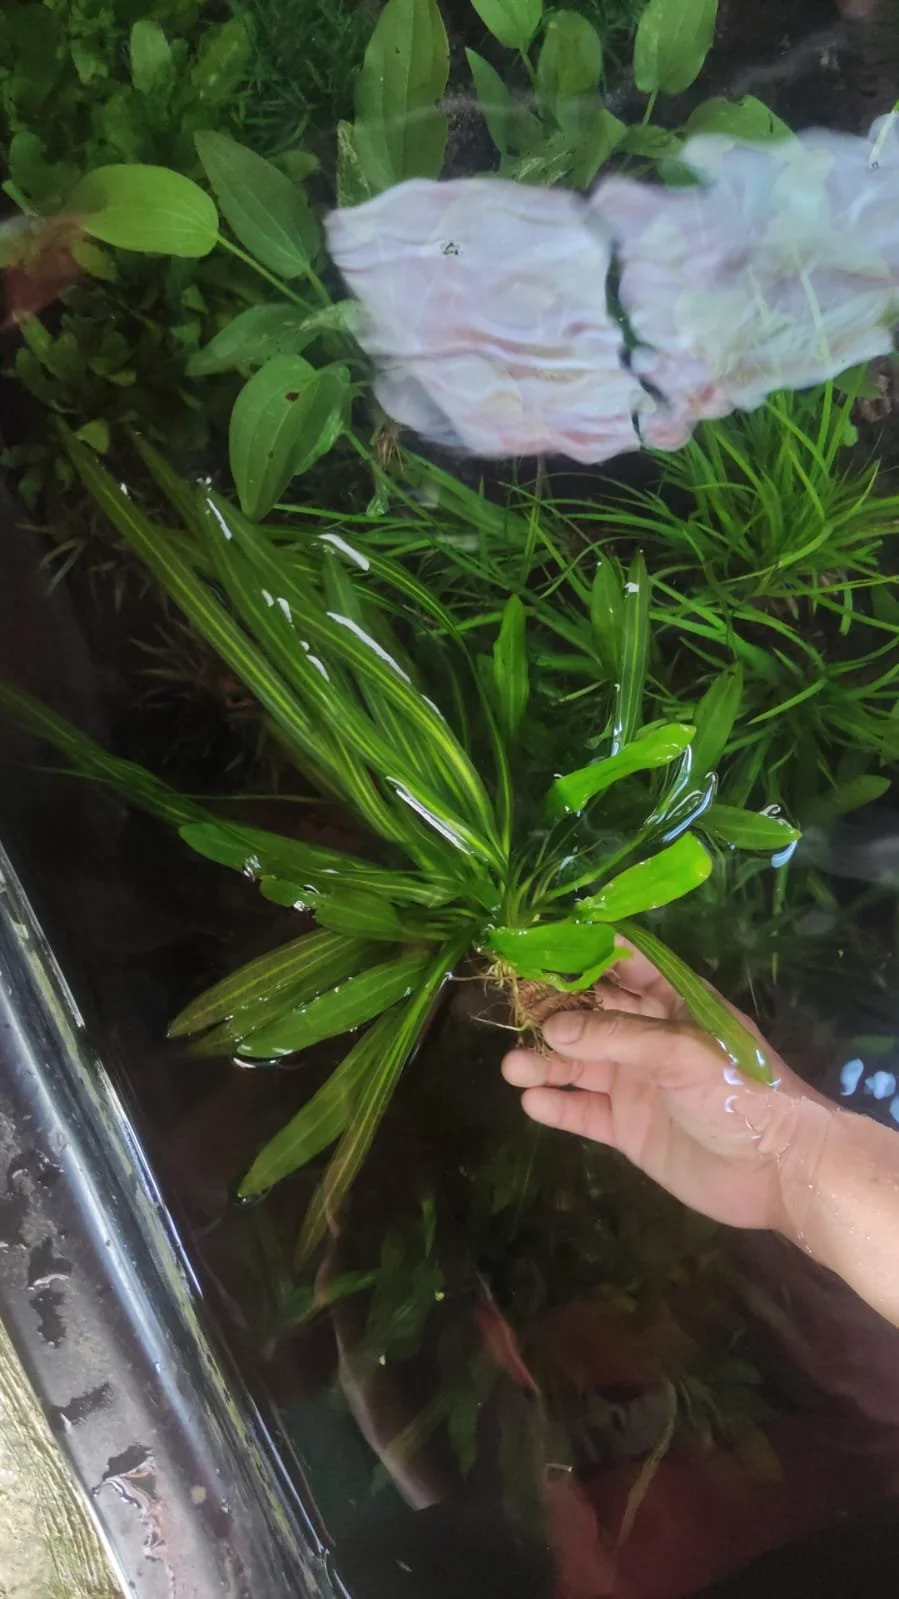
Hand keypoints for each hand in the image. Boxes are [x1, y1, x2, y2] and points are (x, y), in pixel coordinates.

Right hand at [502, 946, 834, 1235]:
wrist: (778, 1170)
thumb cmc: (741, 1093)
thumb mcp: (681, 1052)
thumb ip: (616, 1036)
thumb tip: (553, 1027)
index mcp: (673, 1003)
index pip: (623, 963)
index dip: (582, 953)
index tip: (535, 947)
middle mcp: (650, 1038)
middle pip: (590, 1014)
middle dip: (551, 1011)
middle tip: (511, 1011)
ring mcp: (638, 1084)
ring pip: (580, 1064)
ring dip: (545, 1061)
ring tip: (511, 1066)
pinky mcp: (630, 1129)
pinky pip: (584, 1112)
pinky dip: (556, 1105)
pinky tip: (530, 1100)